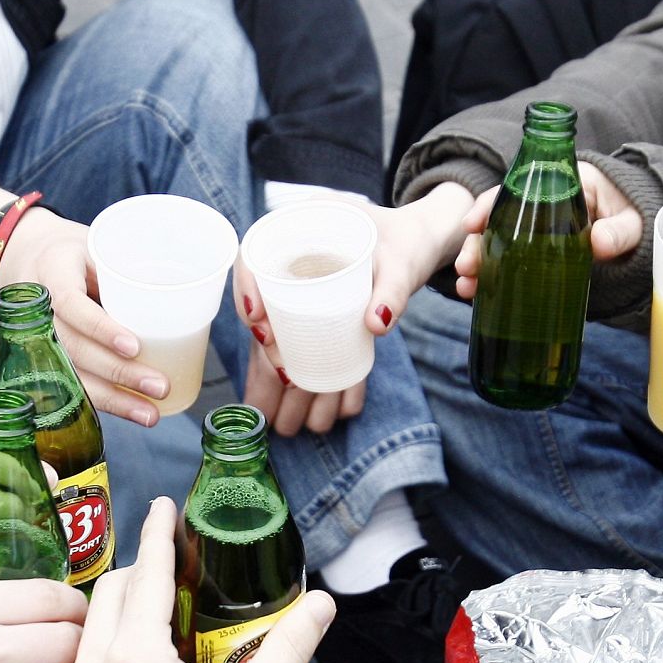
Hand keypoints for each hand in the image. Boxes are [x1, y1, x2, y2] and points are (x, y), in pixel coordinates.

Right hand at [1, 209, 170, 427]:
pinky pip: (73, 384)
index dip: (100, 328)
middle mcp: (38, 310)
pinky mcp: (46, 359)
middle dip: (117, 372)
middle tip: (159, 385)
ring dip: (114, 399)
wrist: (29, 256)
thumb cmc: (76, 253)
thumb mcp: (97, 245)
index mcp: (52, 272)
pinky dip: (106, 403)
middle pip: (74, 348)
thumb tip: (184, 293)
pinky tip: (133, 413)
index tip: (134, 346)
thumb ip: (127, 267)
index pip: (70, 304)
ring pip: (72, 375)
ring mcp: (37, 338)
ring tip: (150, 414)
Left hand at [59, 498, 334, 662]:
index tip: (164, 507)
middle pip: (111, 591)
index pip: (146, 573)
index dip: (159, 533)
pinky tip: (127, 661)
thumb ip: (287, 648)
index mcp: (136, 656)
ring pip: (89, 625)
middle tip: (166, 562)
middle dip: (138, 568)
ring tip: (149, 608)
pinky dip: (100, 645)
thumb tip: (318, 607)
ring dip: (116, 606)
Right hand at [234, 185, 471, 435]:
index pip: (253, 261)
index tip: (260, 326)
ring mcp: (304, 303)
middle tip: (271, 400)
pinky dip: (317, 385)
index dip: (246, 293)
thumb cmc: (402, 242)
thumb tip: (377, 325)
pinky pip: (310, 356)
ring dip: (285, 388)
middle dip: (263, 368)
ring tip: (288, 424)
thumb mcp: (401, 261)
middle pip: (263, 322)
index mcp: (298, 238)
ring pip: (283, 348)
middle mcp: (291, 274)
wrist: (416, 243)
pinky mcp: (321, 324)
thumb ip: (392, 289)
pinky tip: (323, 415)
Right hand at [454, 162, 640, 299]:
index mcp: (559, 183)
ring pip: (497, 243)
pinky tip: (479, 293)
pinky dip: (492, 276)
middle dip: (476, 244)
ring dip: (478, 264)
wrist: (640, 230)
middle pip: (498, 220)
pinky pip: (509, 261)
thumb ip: (620, 230)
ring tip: (467, 288)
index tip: (472, 225)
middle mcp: (539, 204)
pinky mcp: (538, 252)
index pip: (514, 187)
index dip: (488, 204)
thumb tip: (600, 244)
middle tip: (466, 268)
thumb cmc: (633, 214)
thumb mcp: (632, 219)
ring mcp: (536, 230)